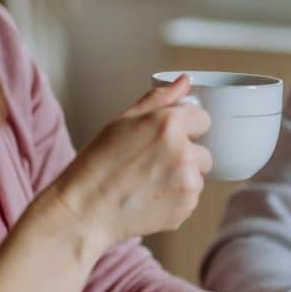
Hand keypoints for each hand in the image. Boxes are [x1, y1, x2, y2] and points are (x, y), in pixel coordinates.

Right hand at [47, 74, 211, 249]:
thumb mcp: (123, 121)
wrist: (87, 209)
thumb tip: (185, 81)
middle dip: (185, 157)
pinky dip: (176, 199)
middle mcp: (184, 152)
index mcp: (169, 124)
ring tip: (148, 183)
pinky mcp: (187, 207)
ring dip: (181, 179)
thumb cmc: (98, 164)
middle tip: (152, 165)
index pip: (203, 119)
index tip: (167, 138)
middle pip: (203, 152)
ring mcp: (188, 182)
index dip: (186, 128)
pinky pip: (191, 198)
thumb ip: (159, 99)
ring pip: (198, 176)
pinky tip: (150, 198)